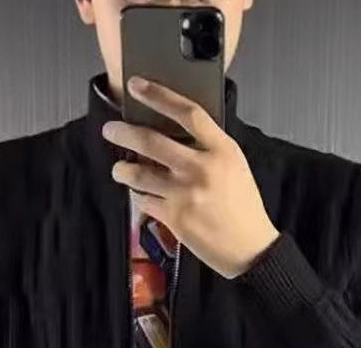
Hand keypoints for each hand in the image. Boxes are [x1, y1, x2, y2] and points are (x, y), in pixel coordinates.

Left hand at [102, 76, 279, 279]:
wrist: (249, 248)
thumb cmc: (243, 208)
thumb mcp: (234, 166)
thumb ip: (208, 147)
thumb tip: (174, 132)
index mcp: (222, 150)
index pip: (187, 112)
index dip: (159, 95)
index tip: (137, 86)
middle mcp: (201, 168)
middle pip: (152, 141)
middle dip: (124, 133)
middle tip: (110, 130)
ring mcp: (185, 194)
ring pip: (140, 174)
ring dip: (123, 170)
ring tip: (119, 169)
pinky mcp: (174, 218)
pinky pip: (145, 201)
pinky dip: (140, 196)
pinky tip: (141, 195)